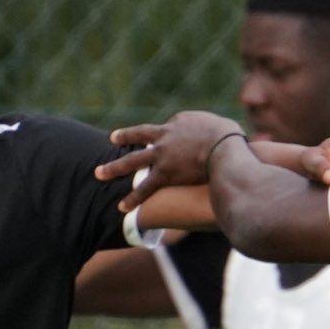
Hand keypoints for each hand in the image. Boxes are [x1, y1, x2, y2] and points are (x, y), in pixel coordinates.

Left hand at [98, 111, 242, 208]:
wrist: (223, 147)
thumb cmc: (230, 137)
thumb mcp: (224, 126)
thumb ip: (217, 132)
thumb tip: (226, 139)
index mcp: (180, 122)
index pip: (168, 128)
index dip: (171, 136)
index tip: (174, 142)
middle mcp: (166, 135)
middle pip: (140, 135)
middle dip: (124, 137)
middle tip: (111, 140)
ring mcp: (162, 154)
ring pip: (133, 160)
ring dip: (115, 168)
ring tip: (99, 174)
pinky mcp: (165, 173)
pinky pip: (145, 187)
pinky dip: (133, 197)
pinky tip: (121, 207)